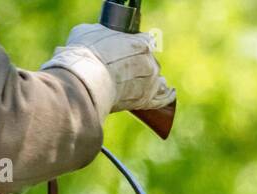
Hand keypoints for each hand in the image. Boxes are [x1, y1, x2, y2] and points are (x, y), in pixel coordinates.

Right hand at [41, 23, 174, 115]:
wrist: (86, 81)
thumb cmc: (85, 53)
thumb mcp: (91, 31)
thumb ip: (104, 33)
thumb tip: (102, 35)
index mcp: (141, 43)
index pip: (146, 41)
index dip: (136, 44)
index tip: (128, 47)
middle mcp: (150, 62)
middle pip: (150, 61)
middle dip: (139, 62)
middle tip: (123, 65)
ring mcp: (150, 82)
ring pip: (157, 79)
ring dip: (151, 78)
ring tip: (140, 79)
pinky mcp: (146, 100)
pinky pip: (163, 99)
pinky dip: (167, 96)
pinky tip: (170, 92)